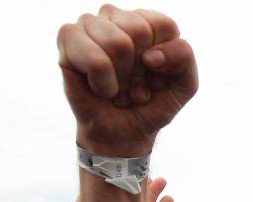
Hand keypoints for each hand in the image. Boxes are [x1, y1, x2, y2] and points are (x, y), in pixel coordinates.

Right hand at [57, 5, 197, 155]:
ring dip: (121, 80)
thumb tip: (151, 55)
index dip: (164, 61)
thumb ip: (184, 58)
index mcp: (148, 21)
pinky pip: (95, 60)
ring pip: (117, 44)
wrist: (123, 134)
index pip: (164, 25)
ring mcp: (90, 24)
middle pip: (139, 31)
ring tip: (117, 87)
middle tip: (133, 85)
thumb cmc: (151, 104)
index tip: (156, 76)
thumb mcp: (184, 85)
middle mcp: (118, 17)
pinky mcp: (68, 38)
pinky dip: (104, 84)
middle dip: (139, 71)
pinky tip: (100, 87)